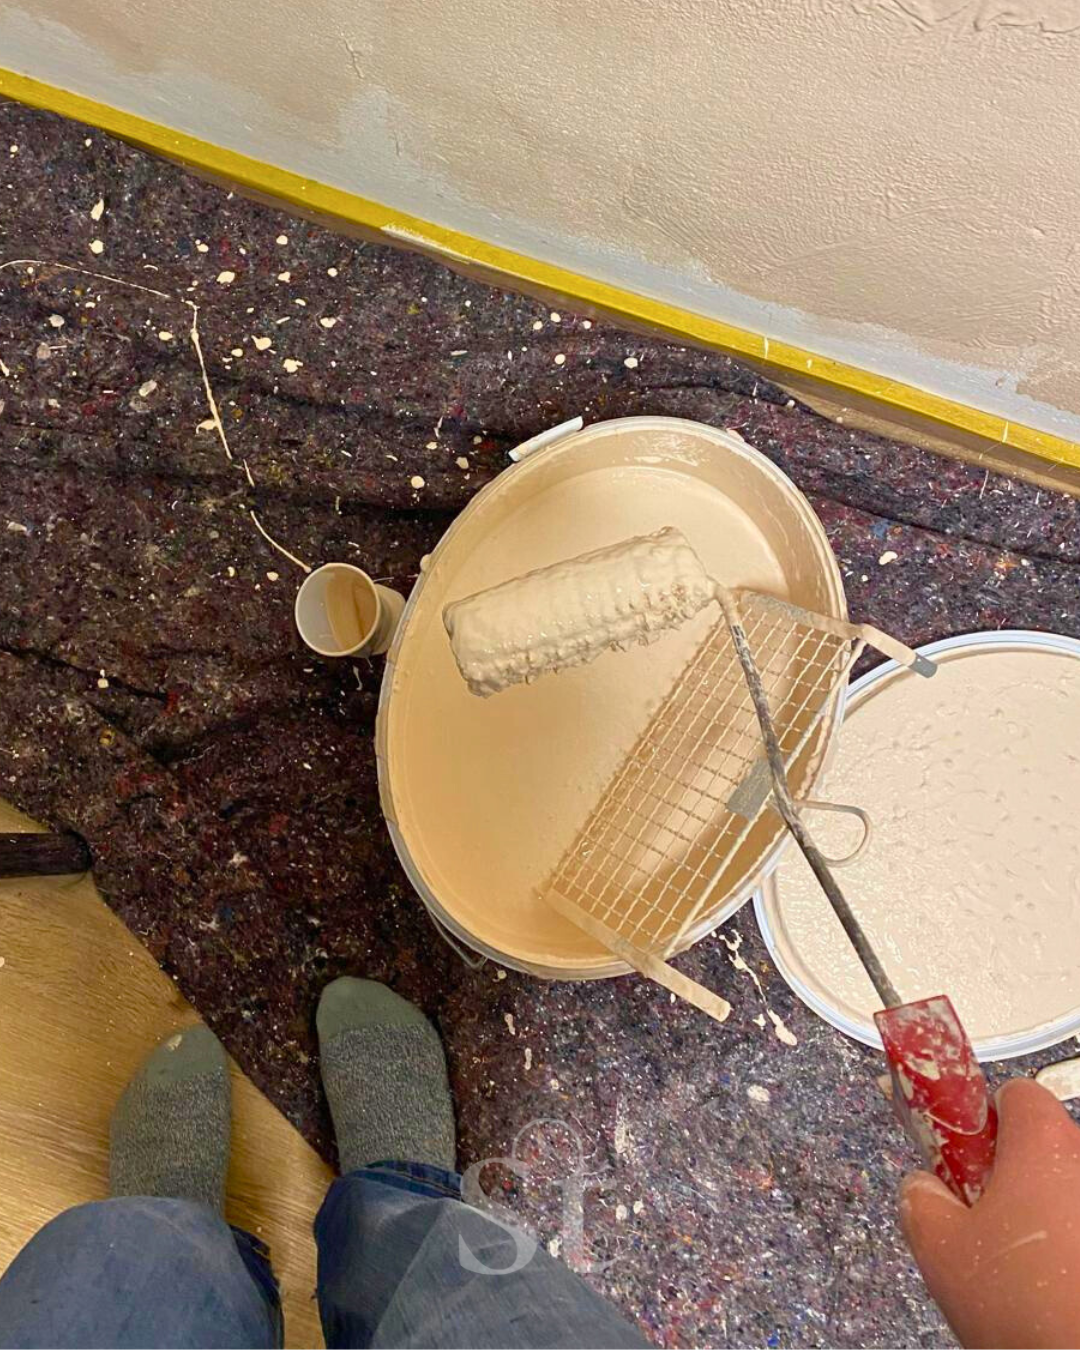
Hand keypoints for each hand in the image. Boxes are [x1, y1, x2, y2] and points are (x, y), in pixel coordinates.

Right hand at [901, 1078, 1079, 1348]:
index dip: (982, 1118)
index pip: (1013, 1092)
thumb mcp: (939, 1248)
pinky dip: (1070, 1244)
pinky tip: (1054, 1286)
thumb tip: (922, 1188)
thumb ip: (920, 1198)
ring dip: (1044, 1211)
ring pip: (1066, 1189)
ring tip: (1020, 1263)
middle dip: (1010, 1174)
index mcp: (1042, 1142)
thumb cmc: (1027, 1306)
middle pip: (1041, 1144)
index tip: (961, 1148)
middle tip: (984, 1218)